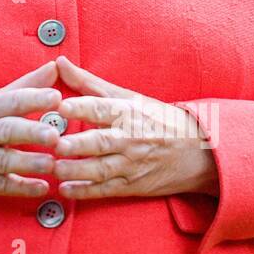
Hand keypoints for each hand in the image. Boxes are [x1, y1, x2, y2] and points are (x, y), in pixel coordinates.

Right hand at [0, 61, 62, 209]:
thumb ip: (23, 86)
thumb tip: (55, 67)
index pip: (10, 100)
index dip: (33, 98)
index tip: (56, 96)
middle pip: (7, 130)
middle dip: (31, 132)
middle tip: (55, 135)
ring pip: (4, 160)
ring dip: (29, 163)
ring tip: (53, 165)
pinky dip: (21, 188)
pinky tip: (41, 188)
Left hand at [50, 55, 217, 199]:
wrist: (200, 153)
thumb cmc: (158, 119)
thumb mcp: (129, 97)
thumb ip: (89, 83)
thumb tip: (59, 62)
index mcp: (128, 112)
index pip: (103, 108)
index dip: (81, 106)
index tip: (60, 106)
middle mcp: (130, 138)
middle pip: (101, 142)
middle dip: (77, 144)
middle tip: (54, 143)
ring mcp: (131, 164)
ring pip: (101, 169)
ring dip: (75, 171)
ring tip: (53, 168)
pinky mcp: (133, 186)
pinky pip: (106, 190)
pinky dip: (85, 191)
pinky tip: (65, 190)